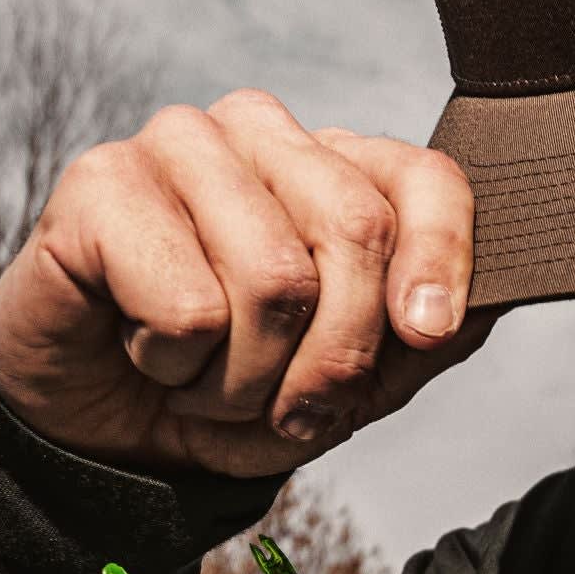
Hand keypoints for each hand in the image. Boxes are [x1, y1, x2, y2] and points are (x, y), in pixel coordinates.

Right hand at [0, 91, 494, 477]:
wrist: (110, 440)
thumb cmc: (231, 391)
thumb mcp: (350, 383)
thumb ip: (420, 338)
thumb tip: (476, 305)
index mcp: (332, 163)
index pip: (424, 179)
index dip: (441, 260)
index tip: (426, 333)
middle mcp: (259, 133)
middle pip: (357, 231)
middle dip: (332, 356)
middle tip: (283, 401)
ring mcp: (177, 145)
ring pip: (273, 278)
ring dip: (245, 375)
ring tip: (203, 375)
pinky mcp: (98, 183)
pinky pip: (186, 306)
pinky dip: (173, 364)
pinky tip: (142, 346)